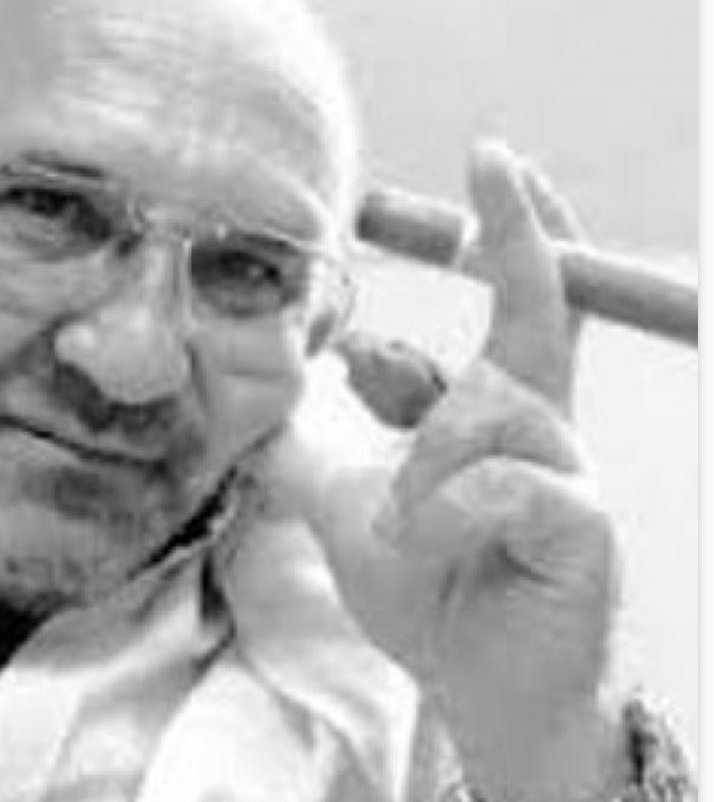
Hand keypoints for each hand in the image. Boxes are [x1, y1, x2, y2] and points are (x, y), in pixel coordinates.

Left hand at [256, 141, 625, 801]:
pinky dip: (445, 512)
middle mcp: (548, 430)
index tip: (491, 157)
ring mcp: (573, 477)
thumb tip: (258, 412)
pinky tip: (430, 544)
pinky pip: (502, 485)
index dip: (514, 230)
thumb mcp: (349, 507)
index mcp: (500, 414)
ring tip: (403, 524)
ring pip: (489, 410)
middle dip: (522, 235)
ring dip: (424, 461)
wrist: (478, 686)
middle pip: (536, 313)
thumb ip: (309, 453)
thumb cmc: (430, 590)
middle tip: (495, 158)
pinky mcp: (585, 532)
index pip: (521, 302)